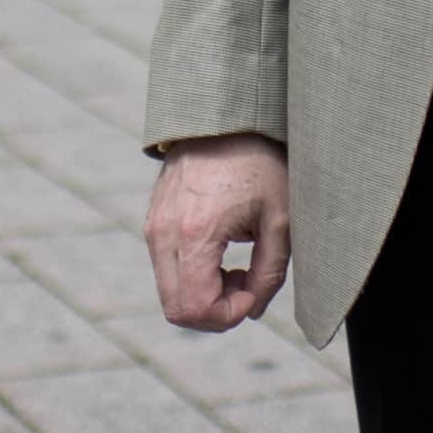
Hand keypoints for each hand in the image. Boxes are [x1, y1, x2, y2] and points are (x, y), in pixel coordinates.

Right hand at [146, 132, 290, 331]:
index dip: (228, 315)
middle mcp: (164, 232)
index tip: (253, 293)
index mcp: (195, 232)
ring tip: (236, 267)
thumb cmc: (260, 163)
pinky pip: (165, 268)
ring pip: (169, 292)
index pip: (195, 308)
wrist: (227, 116)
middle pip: (176, 309)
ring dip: (203, 294)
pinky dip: (192, 276)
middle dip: (215, 312)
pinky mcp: (153, 220)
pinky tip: (220, 253)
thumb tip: (254, 310)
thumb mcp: (280, 220)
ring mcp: (154, 225)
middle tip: (245, 285)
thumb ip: (269, 274)